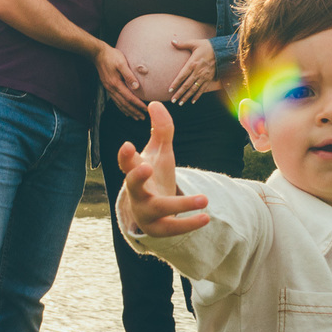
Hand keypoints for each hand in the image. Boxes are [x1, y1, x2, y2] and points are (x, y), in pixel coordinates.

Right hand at [94, 42, 147, 118]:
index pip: (129, 98)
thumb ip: (129, 75)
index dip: (138, 104)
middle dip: (134, 111)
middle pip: (124, 104)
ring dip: (128, 111)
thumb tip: (137, 87)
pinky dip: (121, 107)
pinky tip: (124, 110)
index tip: (146, 109)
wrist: (98, 53)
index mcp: (116, 84)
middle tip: (142, 118)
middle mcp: (112, 89)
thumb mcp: (122, 63)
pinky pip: (115, 100)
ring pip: (119, 104)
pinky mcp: (108, 87)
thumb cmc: (112, 56)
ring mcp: (109, 88)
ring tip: (135, 117)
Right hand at [118, 102, 209, 236]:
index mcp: (134, 171)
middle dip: (137, 176)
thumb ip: (161, 129)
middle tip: (147, 167)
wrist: (151, 211)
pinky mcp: (159, 228)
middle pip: (133, 185)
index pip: (126, 162)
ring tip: (204, 199)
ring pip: (158, 209)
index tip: (127, 145)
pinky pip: (173, 228)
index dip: (125, 155)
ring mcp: (146, 211)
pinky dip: (189, 224)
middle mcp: (136, 192)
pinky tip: (206, 217)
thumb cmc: (153, 175)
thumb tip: (156, 103)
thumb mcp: (159, 152)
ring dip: (180, 205)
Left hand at [169, 38, 216, 104]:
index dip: (175, 83)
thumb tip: (172, 41)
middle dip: (179, 93)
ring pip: (194, 89)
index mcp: (192, 63)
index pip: (182, 76)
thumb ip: (182, 44)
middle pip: (187, 85)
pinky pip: (203, 89)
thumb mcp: (194, 43)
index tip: (170, 90)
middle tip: (173, 100)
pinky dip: (197, 96)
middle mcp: (198, 72)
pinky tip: (192, 101)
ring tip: (180, 103)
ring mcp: (204, 76)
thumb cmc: (206, 46)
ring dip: (187, 96)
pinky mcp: (209, 79)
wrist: (221, 50)